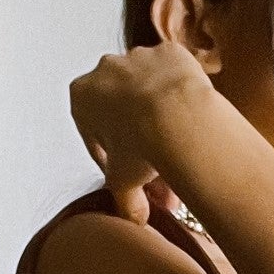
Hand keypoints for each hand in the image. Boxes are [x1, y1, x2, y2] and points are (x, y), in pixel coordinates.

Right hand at [68, 36, 213, 224]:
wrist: (178, 116)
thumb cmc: (142, 143)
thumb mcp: (123, 180)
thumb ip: (124, 201)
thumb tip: (134, 221)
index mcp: (82, 96)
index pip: (94, 134)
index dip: (113, 161)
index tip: (128, 176)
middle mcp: (105, 69)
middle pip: (124, 113)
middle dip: (140, 144)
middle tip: (160, 174)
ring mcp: (138, 56)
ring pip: (149, 93)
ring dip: (160, 119)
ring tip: (181, 150)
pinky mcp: (170, 51)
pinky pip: (174, 75)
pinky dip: (180, 94)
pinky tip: (191, 118)